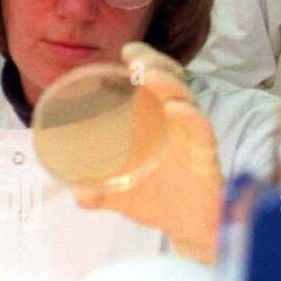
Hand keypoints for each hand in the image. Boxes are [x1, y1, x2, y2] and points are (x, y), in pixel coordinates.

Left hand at [72, 42, 223, 263]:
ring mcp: (194, 137)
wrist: (189, 229)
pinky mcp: (206, 155)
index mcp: (159, 123)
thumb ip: (96, 190)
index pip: (157, 82)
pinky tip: (176, 109)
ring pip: (186, 100)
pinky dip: (190, 117)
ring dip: (168, 84)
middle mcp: (179, 124)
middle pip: (173, 82)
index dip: (146, 61)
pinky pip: (201, 130)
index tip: (126, 51)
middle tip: (134, 57)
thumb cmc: (160, 201)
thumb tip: (73, 191)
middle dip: (156, 64)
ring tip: (149, 74)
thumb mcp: (120, 194)